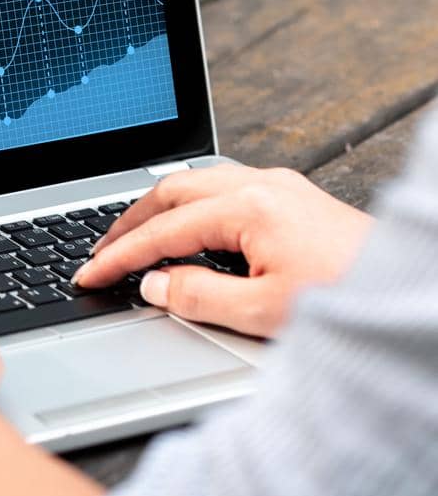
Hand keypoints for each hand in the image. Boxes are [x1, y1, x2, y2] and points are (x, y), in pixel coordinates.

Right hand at [74, 163, 372, 337]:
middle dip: (129, 219)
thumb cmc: (350, 301)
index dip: (119, 255)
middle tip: (100, 250)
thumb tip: (153, 285)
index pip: (163, 231)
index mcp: (249, 207)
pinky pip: (225, 188)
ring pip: (198, 183)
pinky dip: (191, 207)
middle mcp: (262, 185)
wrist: (411, 288)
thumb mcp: (264, 313)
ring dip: (160, 209)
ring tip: (134, 237)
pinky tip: (189, 230)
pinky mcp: (295, 197)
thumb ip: (198, 297)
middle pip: (172, 189)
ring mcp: (281, 186)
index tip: (89, 274)